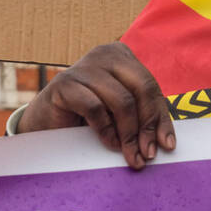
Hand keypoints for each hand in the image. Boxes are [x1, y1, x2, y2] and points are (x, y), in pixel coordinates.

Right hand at [17, 42, 174, 169]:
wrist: (44, 124)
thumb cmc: (85, 118)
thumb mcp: (118, 113)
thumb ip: (140, 116)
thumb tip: (166, 140)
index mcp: (121, 57)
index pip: (151, 86)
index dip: (161, 118)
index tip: (167, 146)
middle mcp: (104, 55)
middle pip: (142, 88)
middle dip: (148, 125)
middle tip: (147, 154)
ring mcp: (83, 67)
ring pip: (122, 100)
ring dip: (129, 134)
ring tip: (129, 155)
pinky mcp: (64, 84)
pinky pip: (96, 108)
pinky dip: (106, 130)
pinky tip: (109, 143)